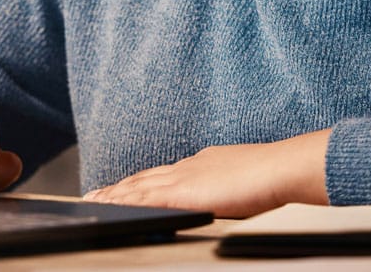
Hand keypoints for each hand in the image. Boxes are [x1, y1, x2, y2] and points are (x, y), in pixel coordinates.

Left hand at [84, 128, 330, 217]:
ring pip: (137, 186)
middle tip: (95, 194)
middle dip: (119, 187)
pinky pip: (142, 197)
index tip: (126, 186)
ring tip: (92, 201)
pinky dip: (122, 202)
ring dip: (112, 194)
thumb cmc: (273, 175)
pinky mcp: (181, 192)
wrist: (279, 168)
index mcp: (202, 163)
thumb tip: (225, 191)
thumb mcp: (244, 178)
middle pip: (144, 178)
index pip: (164, 174)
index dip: (142, 182)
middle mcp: (186, 167)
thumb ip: (229, 185)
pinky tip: (107, 206)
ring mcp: (182, 177)